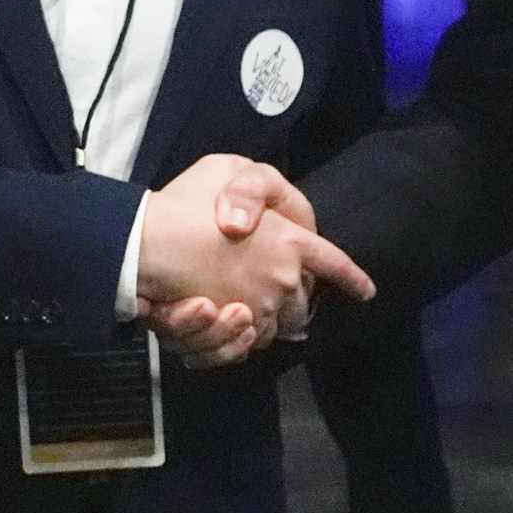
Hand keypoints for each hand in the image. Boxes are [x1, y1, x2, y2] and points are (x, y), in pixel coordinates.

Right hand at [139, 156, 373, 363]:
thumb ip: (253, 187)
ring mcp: (260, 307)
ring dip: (265, 320)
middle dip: (294, 302)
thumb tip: (249, 219)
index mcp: (291, 240)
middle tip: (272, 294)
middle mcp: (283, 278)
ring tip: (242, 306)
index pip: (333, 263)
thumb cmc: (183, 203)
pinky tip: (227, 321)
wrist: (146, 243)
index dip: (351, 278)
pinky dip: (239, 337)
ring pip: (275, 327)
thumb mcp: (225, 169)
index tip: (366, 291)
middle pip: (302, 304)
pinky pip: (247, 343)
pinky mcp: (232, 330)